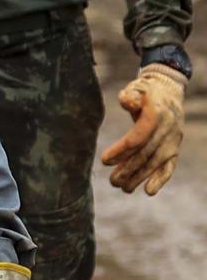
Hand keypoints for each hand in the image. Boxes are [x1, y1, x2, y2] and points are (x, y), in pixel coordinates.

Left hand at [101, 63, 185, 194]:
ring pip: (156, 163)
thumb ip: (130, 95)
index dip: (121, 150)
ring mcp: (173, 141)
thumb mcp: (137, 87)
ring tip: (122, 188)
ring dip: (139, 177)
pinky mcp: (175, 148)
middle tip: (112, 181)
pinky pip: (170, 166)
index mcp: (157, 114)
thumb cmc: (145, 91)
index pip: (138, 137)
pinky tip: (148, 192)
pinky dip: (160, 179)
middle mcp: (168, 130)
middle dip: (128, 169)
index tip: (104, 160)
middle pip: (146, 154)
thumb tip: (126, 102)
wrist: (168, 93)